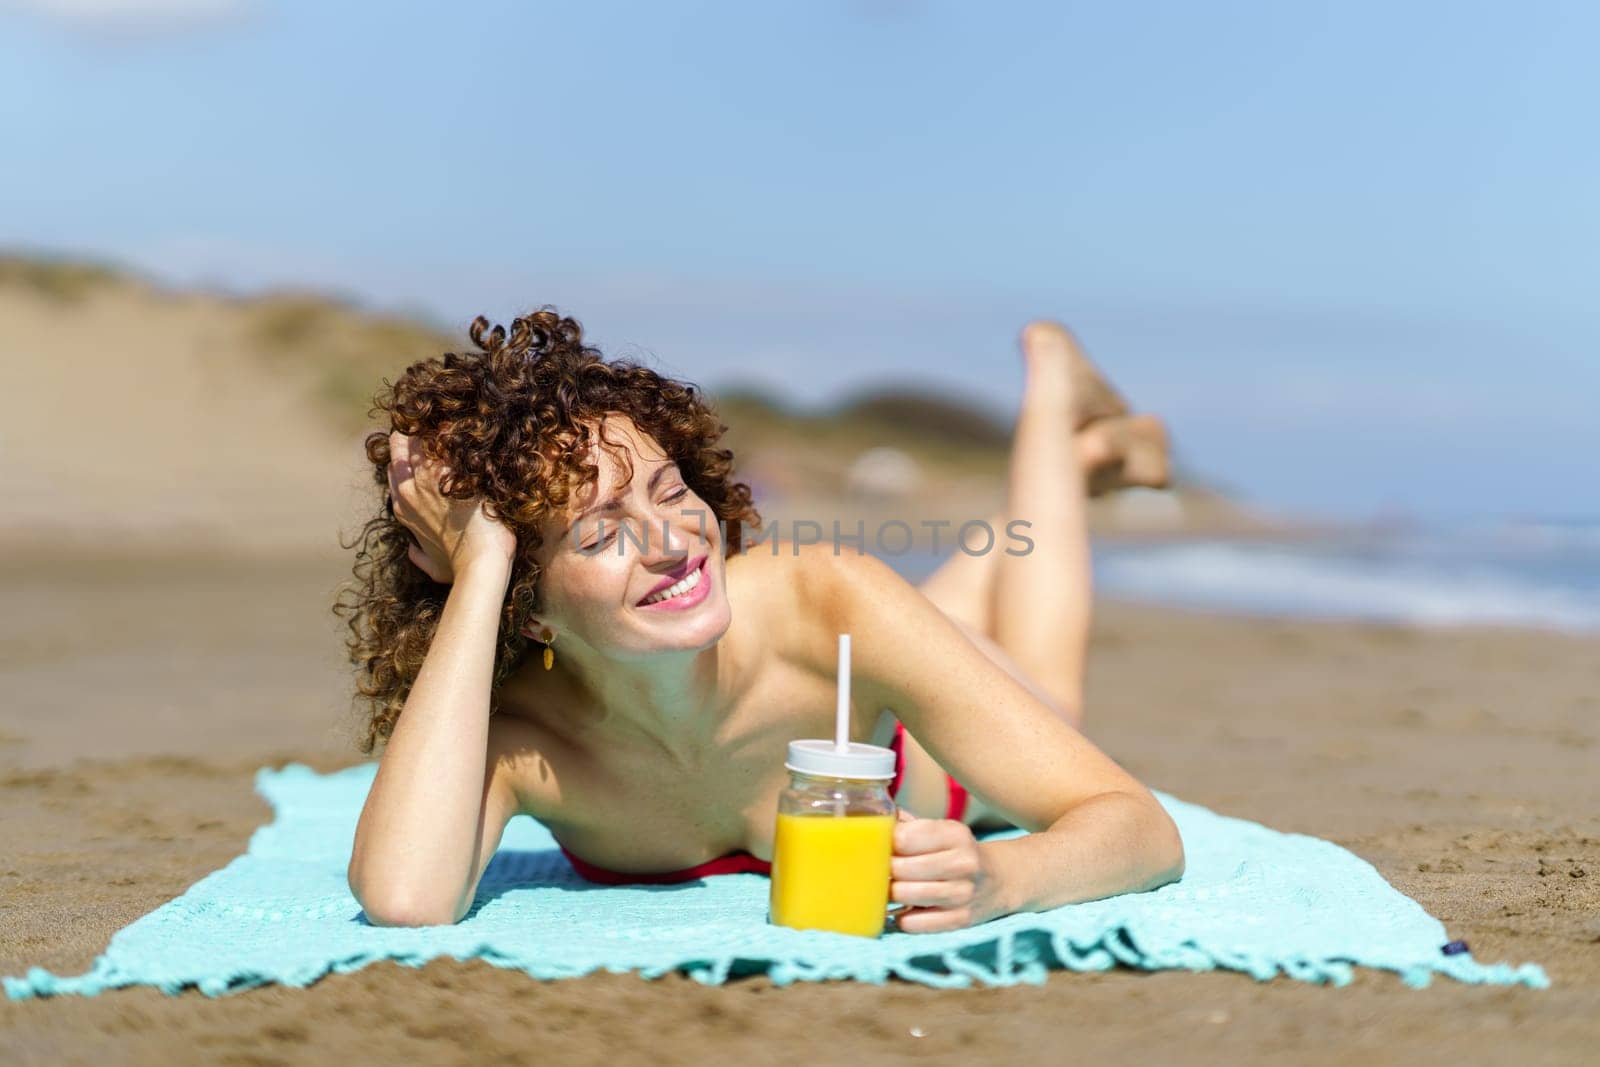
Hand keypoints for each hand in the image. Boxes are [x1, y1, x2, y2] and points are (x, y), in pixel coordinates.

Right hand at [387, 431, 517, 582]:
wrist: (480, 562)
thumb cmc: (461, 567)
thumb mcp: (434, 566)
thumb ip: (420, 556)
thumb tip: (412, 550)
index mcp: (404, 510)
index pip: (396, 472)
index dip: (405, 457)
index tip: (416, 445)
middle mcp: (408, 491)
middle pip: (400, 449)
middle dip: (410, 433)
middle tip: (426, 420)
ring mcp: (426, 479)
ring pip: (417, 439)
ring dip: (428, 426)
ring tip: (441, 411)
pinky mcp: (447, 471)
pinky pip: (441, 438)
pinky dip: (447, 428)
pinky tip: (456, 419)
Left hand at [889, 808, 1002, 932]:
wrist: (1000, 880)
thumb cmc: (957, 852)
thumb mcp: (941, 830)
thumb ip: (907, 824)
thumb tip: (872, 822)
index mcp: (955, 834)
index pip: (903, 838)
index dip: (884, 844)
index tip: (882, 847)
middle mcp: (963, 863)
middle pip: (900, 868)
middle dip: (883, 870)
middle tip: (880, 870)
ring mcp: (962, 894)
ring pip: (903, 895)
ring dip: (890, 893)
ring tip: (892, 887)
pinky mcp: (959, 920)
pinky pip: (912, 923)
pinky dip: (901, 917)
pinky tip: (906, 908)